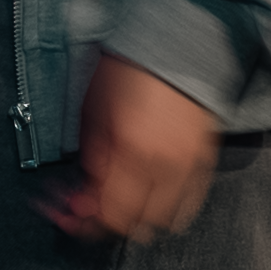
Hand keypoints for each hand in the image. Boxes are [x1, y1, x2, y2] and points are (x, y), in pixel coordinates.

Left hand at [46, 54, 219, 243]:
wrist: (174, 45)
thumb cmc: (126, 70)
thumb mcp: (92, 110)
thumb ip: (91, 156)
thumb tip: (85, 190)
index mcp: (133, 153)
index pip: (110, 214)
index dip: (83, 221)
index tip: (64, 212)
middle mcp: (166, 167)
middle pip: (136, 224)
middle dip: (105, 221)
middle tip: (83, 206)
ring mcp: (191, 168)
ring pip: (165, 221)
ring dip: (137, 218)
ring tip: (115, 201)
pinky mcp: (206, 163)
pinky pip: (189, 205)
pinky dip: (166, 209)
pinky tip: (146, 196)